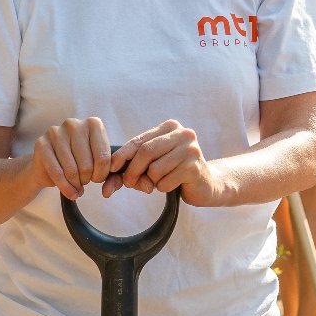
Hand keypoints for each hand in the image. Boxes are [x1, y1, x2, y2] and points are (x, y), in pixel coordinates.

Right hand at [32, 116, 112, 200]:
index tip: (98, 178)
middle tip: (84, 181)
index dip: (102, 174)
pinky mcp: (41, 144)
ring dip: (76, 184)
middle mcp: (73, 124)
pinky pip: (56, 173)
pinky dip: (65, 188)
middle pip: (87, 165)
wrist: (49, 164)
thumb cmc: (78, 161)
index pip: (103, 157)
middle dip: (87, 179)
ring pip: (71, 170)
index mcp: (92, 124)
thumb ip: (108, 168)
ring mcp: (55, 132)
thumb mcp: (96, 161)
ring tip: (76, 186)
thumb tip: (111, 177)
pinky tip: (70, 193)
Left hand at [107, 119, 224, 205]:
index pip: (139, 140)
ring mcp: (191, 149)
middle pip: (146, 152)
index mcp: (169, 127)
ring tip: (160, 182)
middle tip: (130, 183)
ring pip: (155, 169)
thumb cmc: (174, 172)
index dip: (123, 155)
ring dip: (151, 181)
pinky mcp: (195, 167)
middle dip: (133, 170)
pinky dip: (163, 188)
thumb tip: (109, 182)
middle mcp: (182, 133)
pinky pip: (166, 182)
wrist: (206, 185)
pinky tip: (173, 184)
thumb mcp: (153, 163)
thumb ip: (133, 166)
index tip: (111, 167)